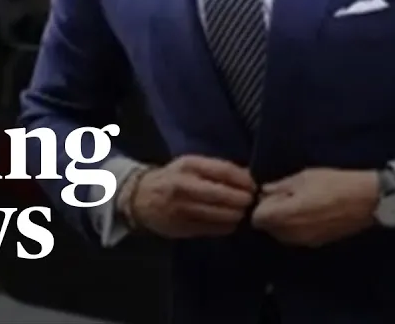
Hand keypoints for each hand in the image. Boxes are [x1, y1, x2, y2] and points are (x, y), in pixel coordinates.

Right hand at [128, 155, 255, 238]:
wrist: (140, 197)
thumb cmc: (173, 178)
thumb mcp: (191, 165)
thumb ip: (216, 169)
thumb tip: (248, 177)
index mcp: (189, 166)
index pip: (224, 171)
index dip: (244, 181)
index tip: (255, 186)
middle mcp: (184, 187)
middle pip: (223, 195)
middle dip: (243, 200)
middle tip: (252, 202)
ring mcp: (181, 209)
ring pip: (219, 215)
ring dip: (236, 215)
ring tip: (243, 213)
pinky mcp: (181, 228)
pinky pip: (210, 229)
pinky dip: (225, 227)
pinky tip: (230, 223)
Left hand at [251, 168, 378, 246]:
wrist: (365, 201)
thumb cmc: (334, 183)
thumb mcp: (305, 177)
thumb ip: (281, 186)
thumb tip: (265, 191)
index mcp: (285, 215)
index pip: (257, 218)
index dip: (261, 206)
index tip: (272, 196)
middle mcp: (291, 233)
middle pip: (268, 228)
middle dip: (271, 214)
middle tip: (287, 198)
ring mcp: (304, 241)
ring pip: (282, 235)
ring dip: (283, 222)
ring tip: (301, 205)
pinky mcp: (316, 244)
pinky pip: (296, 237)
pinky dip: (297, 228)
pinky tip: (312, 213)